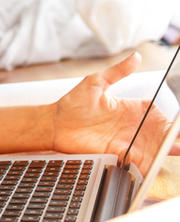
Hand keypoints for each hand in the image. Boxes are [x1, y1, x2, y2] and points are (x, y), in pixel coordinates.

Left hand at [52, 52, 174, 173]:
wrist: (54, 124)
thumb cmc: (72, 103)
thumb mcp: (97, 82)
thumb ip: (118, 71)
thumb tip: (136, 56)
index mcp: (132, 109)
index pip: (159, 115)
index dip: (172, 122)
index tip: (177, 126)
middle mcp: (133, 127)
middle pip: (162, 135)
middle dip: (174, 139)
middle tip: (179, 144)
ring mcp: (127, 141)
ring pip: (155, 150)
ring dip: (165, 153)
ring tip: (176, 151)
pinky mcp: (118, 154)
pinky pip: (139, 162)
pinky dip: (150, 164)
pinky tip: (156, 164)